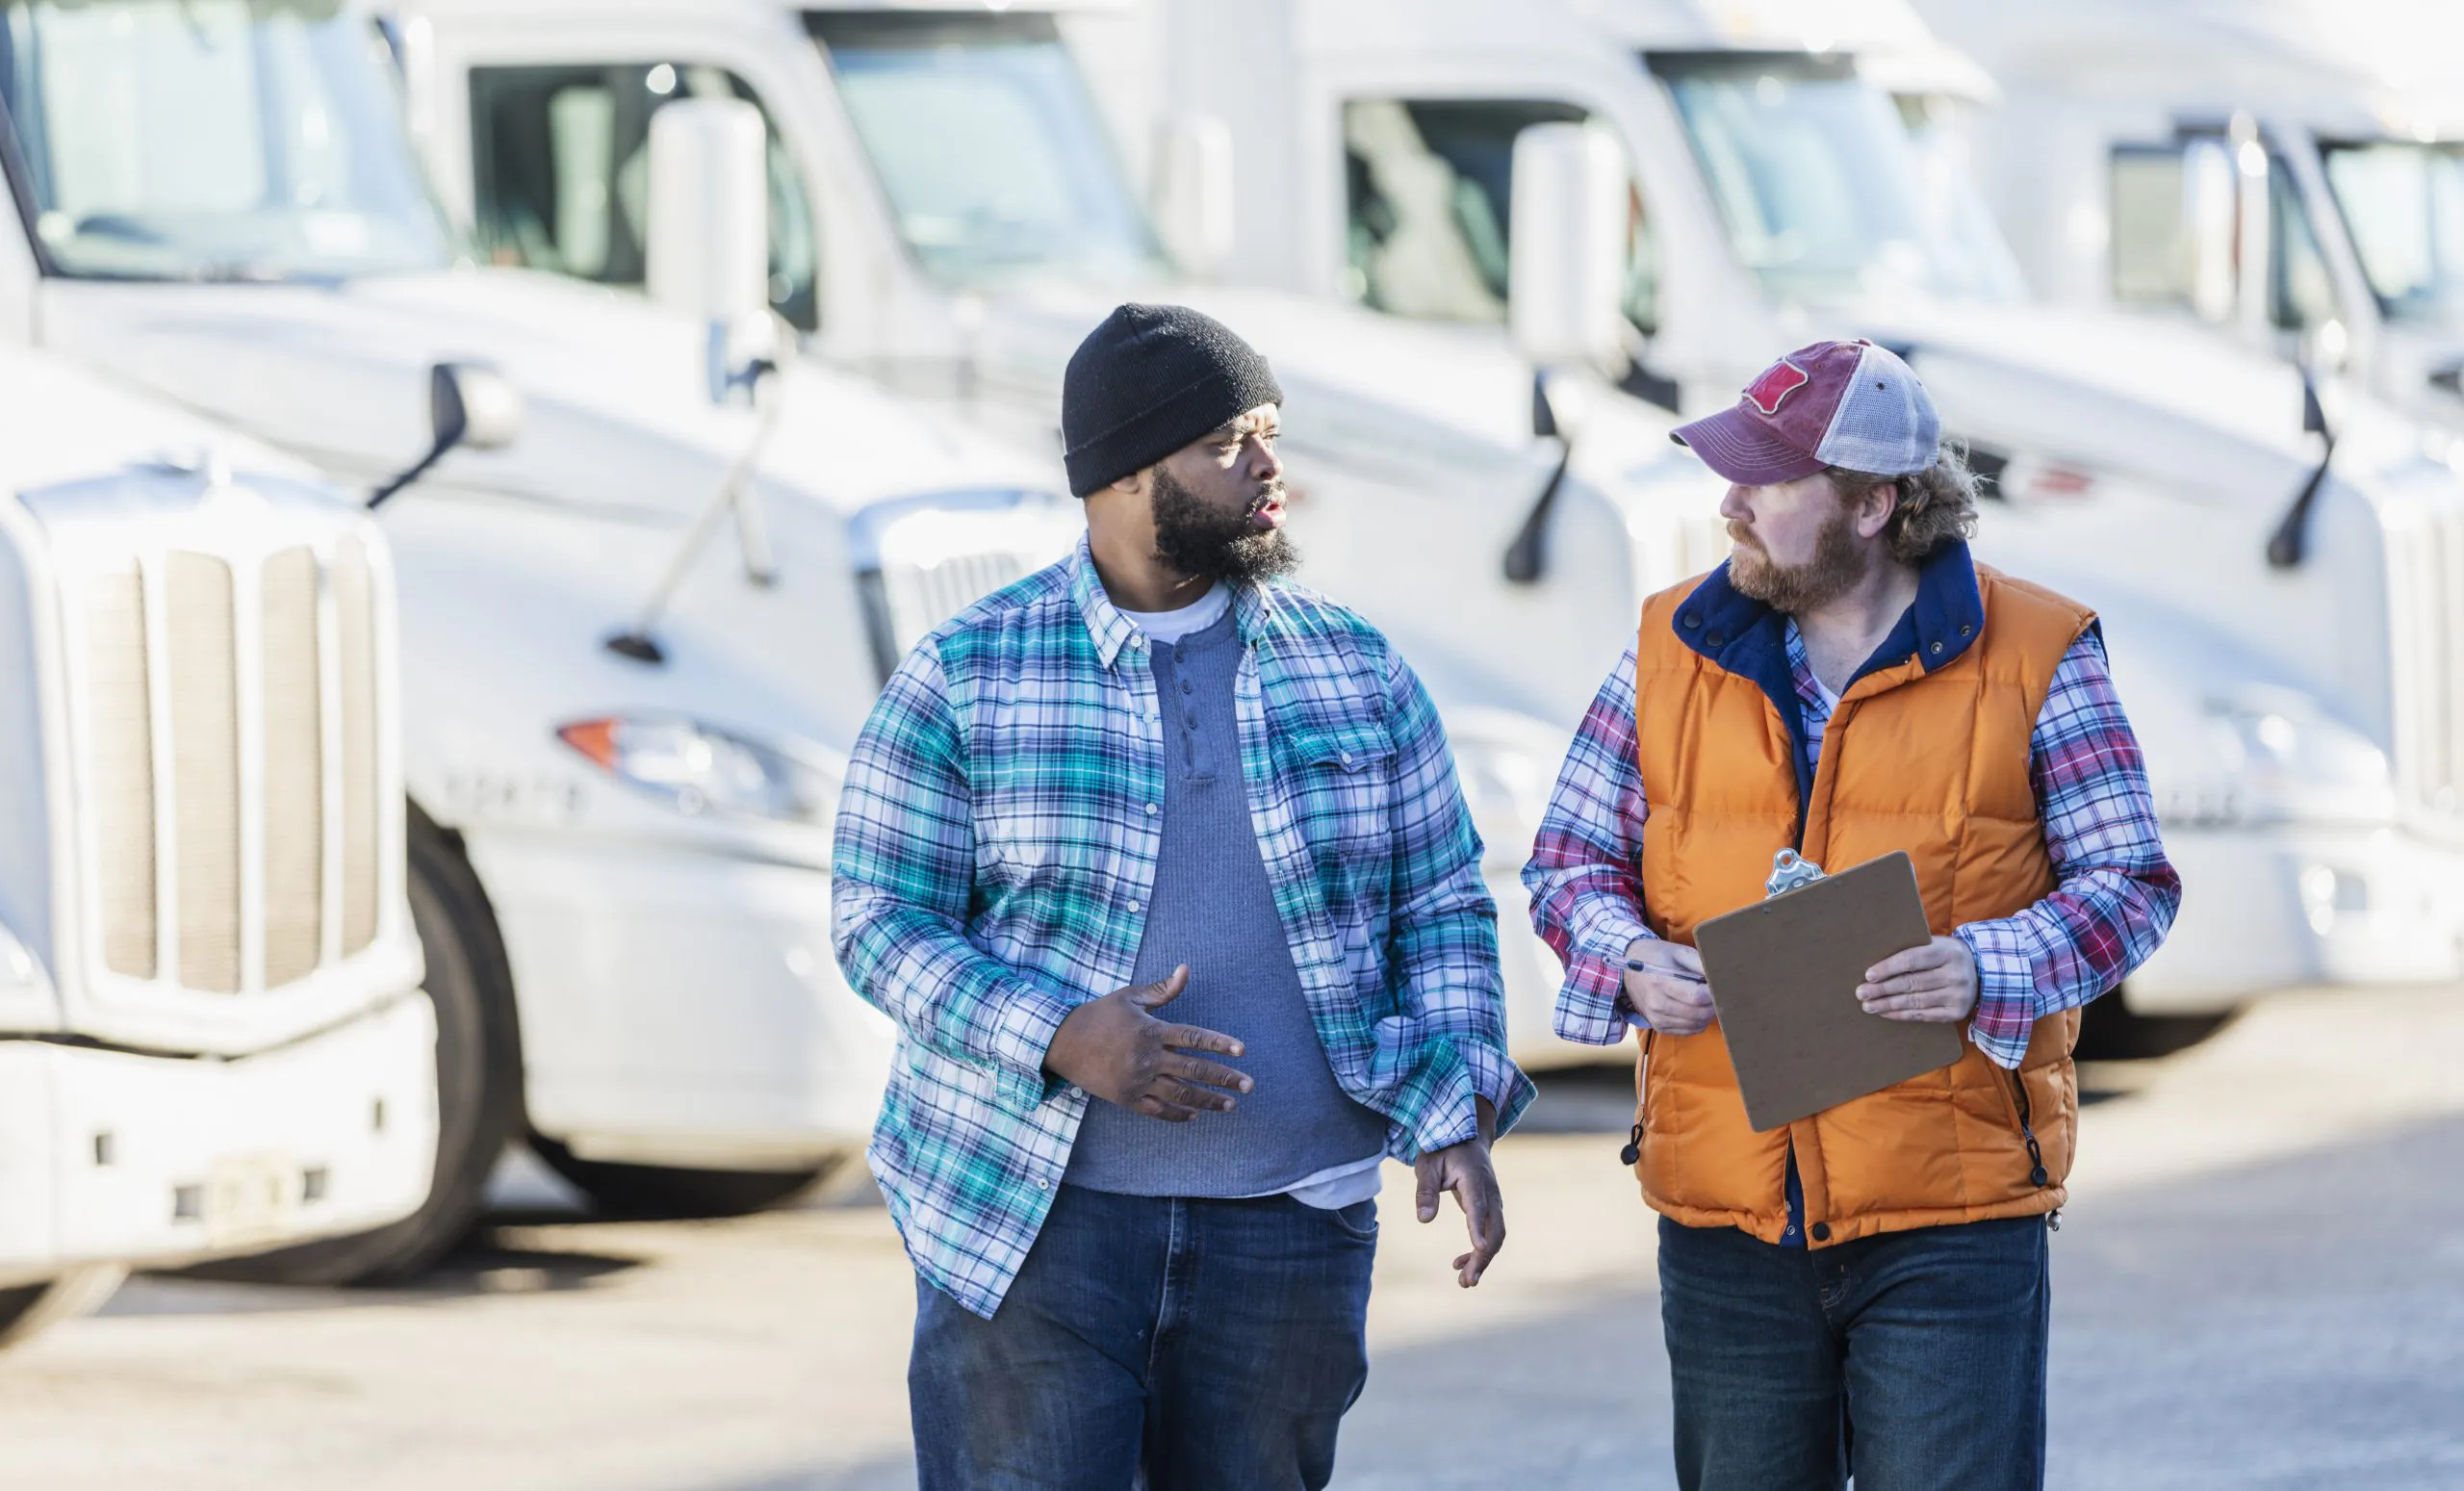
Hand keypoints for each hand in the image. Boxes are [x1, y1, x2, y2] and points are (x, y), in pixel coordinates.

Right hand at [1044, 966, 1250, 1120]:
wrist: (1062, 1043)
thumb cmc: (1098, 1015)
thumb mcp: (1130, 997)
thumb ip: (1162, 990)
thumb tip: (1186, 969)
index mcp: (1152, 1031)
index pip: (1194, 1038)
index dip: (1220, 1044)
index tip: (1242, 1051)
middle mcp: (1149, 1058)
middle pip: (1194, 1070)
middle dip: (1225, 1079)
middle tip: (1248, 1085)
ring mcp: (1138, 1081)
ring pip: (1181, 1094)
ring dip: (1208, 1101)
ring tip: (1231, 1105)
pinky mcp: (1127, 1098)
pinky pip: (1157, 1111)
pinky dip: (1178, 1115)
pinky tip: (1195, 1115)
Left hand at [1414, 1098, 1504, 1287]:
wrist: (1466, 1136)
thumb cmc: (1443, 1149)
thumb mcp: (1427, 1164)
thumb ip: (1426, 1190)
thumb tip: (1424, 1219)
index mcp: (1475, 1178)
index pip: (1478, 1205)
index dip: (1478, 1226)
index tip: (1477, 1248)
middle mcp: (1490, 1192)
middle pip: (1495, 1229)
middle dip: (1483, 1257)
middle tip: (1467, 1281)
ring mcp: (1493, 1202)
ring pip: (1496, 1236)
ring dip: (1483, 1259)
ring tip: (1464, 1281)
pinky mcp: (1490, 1209)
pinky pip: (1490, 1234)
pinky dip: (1479, 1251)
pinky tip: (1458, 1263)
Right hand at [1623, 938, 1713, 1034]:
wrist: (1629, 970)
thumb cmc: (1657, 957)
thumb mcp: (1679, 952)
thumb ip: (1700, 963)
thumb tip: (1720, 977)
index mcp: (1660, 982)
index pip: (1697, 997)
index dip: (1714, 993)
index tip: (1719, 985)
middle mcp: (1657, 1004)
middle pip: (1699, 1013)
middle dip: (1714, 1004)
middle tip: (1717, 992)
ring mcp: (1657, 1018)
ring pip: (1697, 1024)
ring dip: (1708, 1013)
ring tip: (1707, 999)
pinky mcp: (1659, 1027)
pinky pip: (1689, 1031)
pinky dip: (1699, 1021)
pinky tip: (1697, 1008)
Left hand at [1857, 936, 1978, 1022]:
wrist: (1982, 973)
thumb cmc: (1947, 956)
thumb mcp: (1936, 945)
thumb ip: (1913, 949)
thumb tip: (1875, 958)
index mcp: (1948, 951)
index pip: (1912, 959)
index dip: (1888, 968)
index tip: (1868, 975)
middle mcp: (1955, 974)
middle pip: (1911, 983)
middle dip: (1882, 989)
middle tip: (1861, 993)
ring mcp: (1958, 995)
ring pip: (1915, 1001)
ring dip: (1888, 1005)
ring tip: (1868, 1006)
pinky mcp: (1956, 1013)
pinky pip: (1923, 1015)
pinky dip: (1901, 1015)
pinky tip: (1885, 1013)